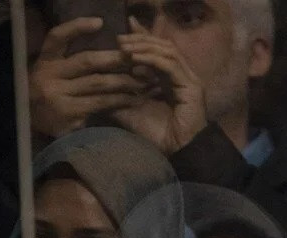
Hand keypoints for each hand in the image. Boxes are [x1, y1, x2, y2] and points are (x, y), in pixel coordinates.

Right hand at [29, 18, 145, 139]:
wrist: (34, 127)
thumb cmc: (50, 96)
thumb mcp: (53, 75)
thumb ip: (71, 61)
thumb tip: (102, 43)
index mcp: (45, 61)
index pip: (56, 37)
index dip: (77, 27)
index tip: (100, 22)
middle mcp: (49, 75)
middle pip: (86, 61)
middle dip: (115, 58)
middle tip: (137, 56)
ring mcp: (58, 95)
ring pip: (98, 83)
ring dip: (124, 81)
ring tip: (144, 80)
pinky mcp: (69, 113)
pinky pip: (101, 103)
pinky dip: (120, 100)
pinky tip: (135, 99)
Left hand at [110, 18, 208, 153]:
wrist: (177, 153)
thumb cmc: (157, 136)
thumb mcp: (130, 111)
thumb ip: (116, 96)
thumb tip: (95, 86)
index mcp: (170, 79)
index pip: (157, 51)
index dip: (141, 39)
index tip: (120, 35)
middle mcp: (182, 75)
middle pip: (163, 46)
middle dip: (140, 39)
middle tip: (119, 39)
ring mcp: (189, 80)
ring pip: (167, 51)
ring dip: (144, 46)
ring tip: (124, 47)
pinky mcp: (191, 86)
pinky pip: (170, 65)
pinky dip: (151, 59)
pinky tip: (134, 58)